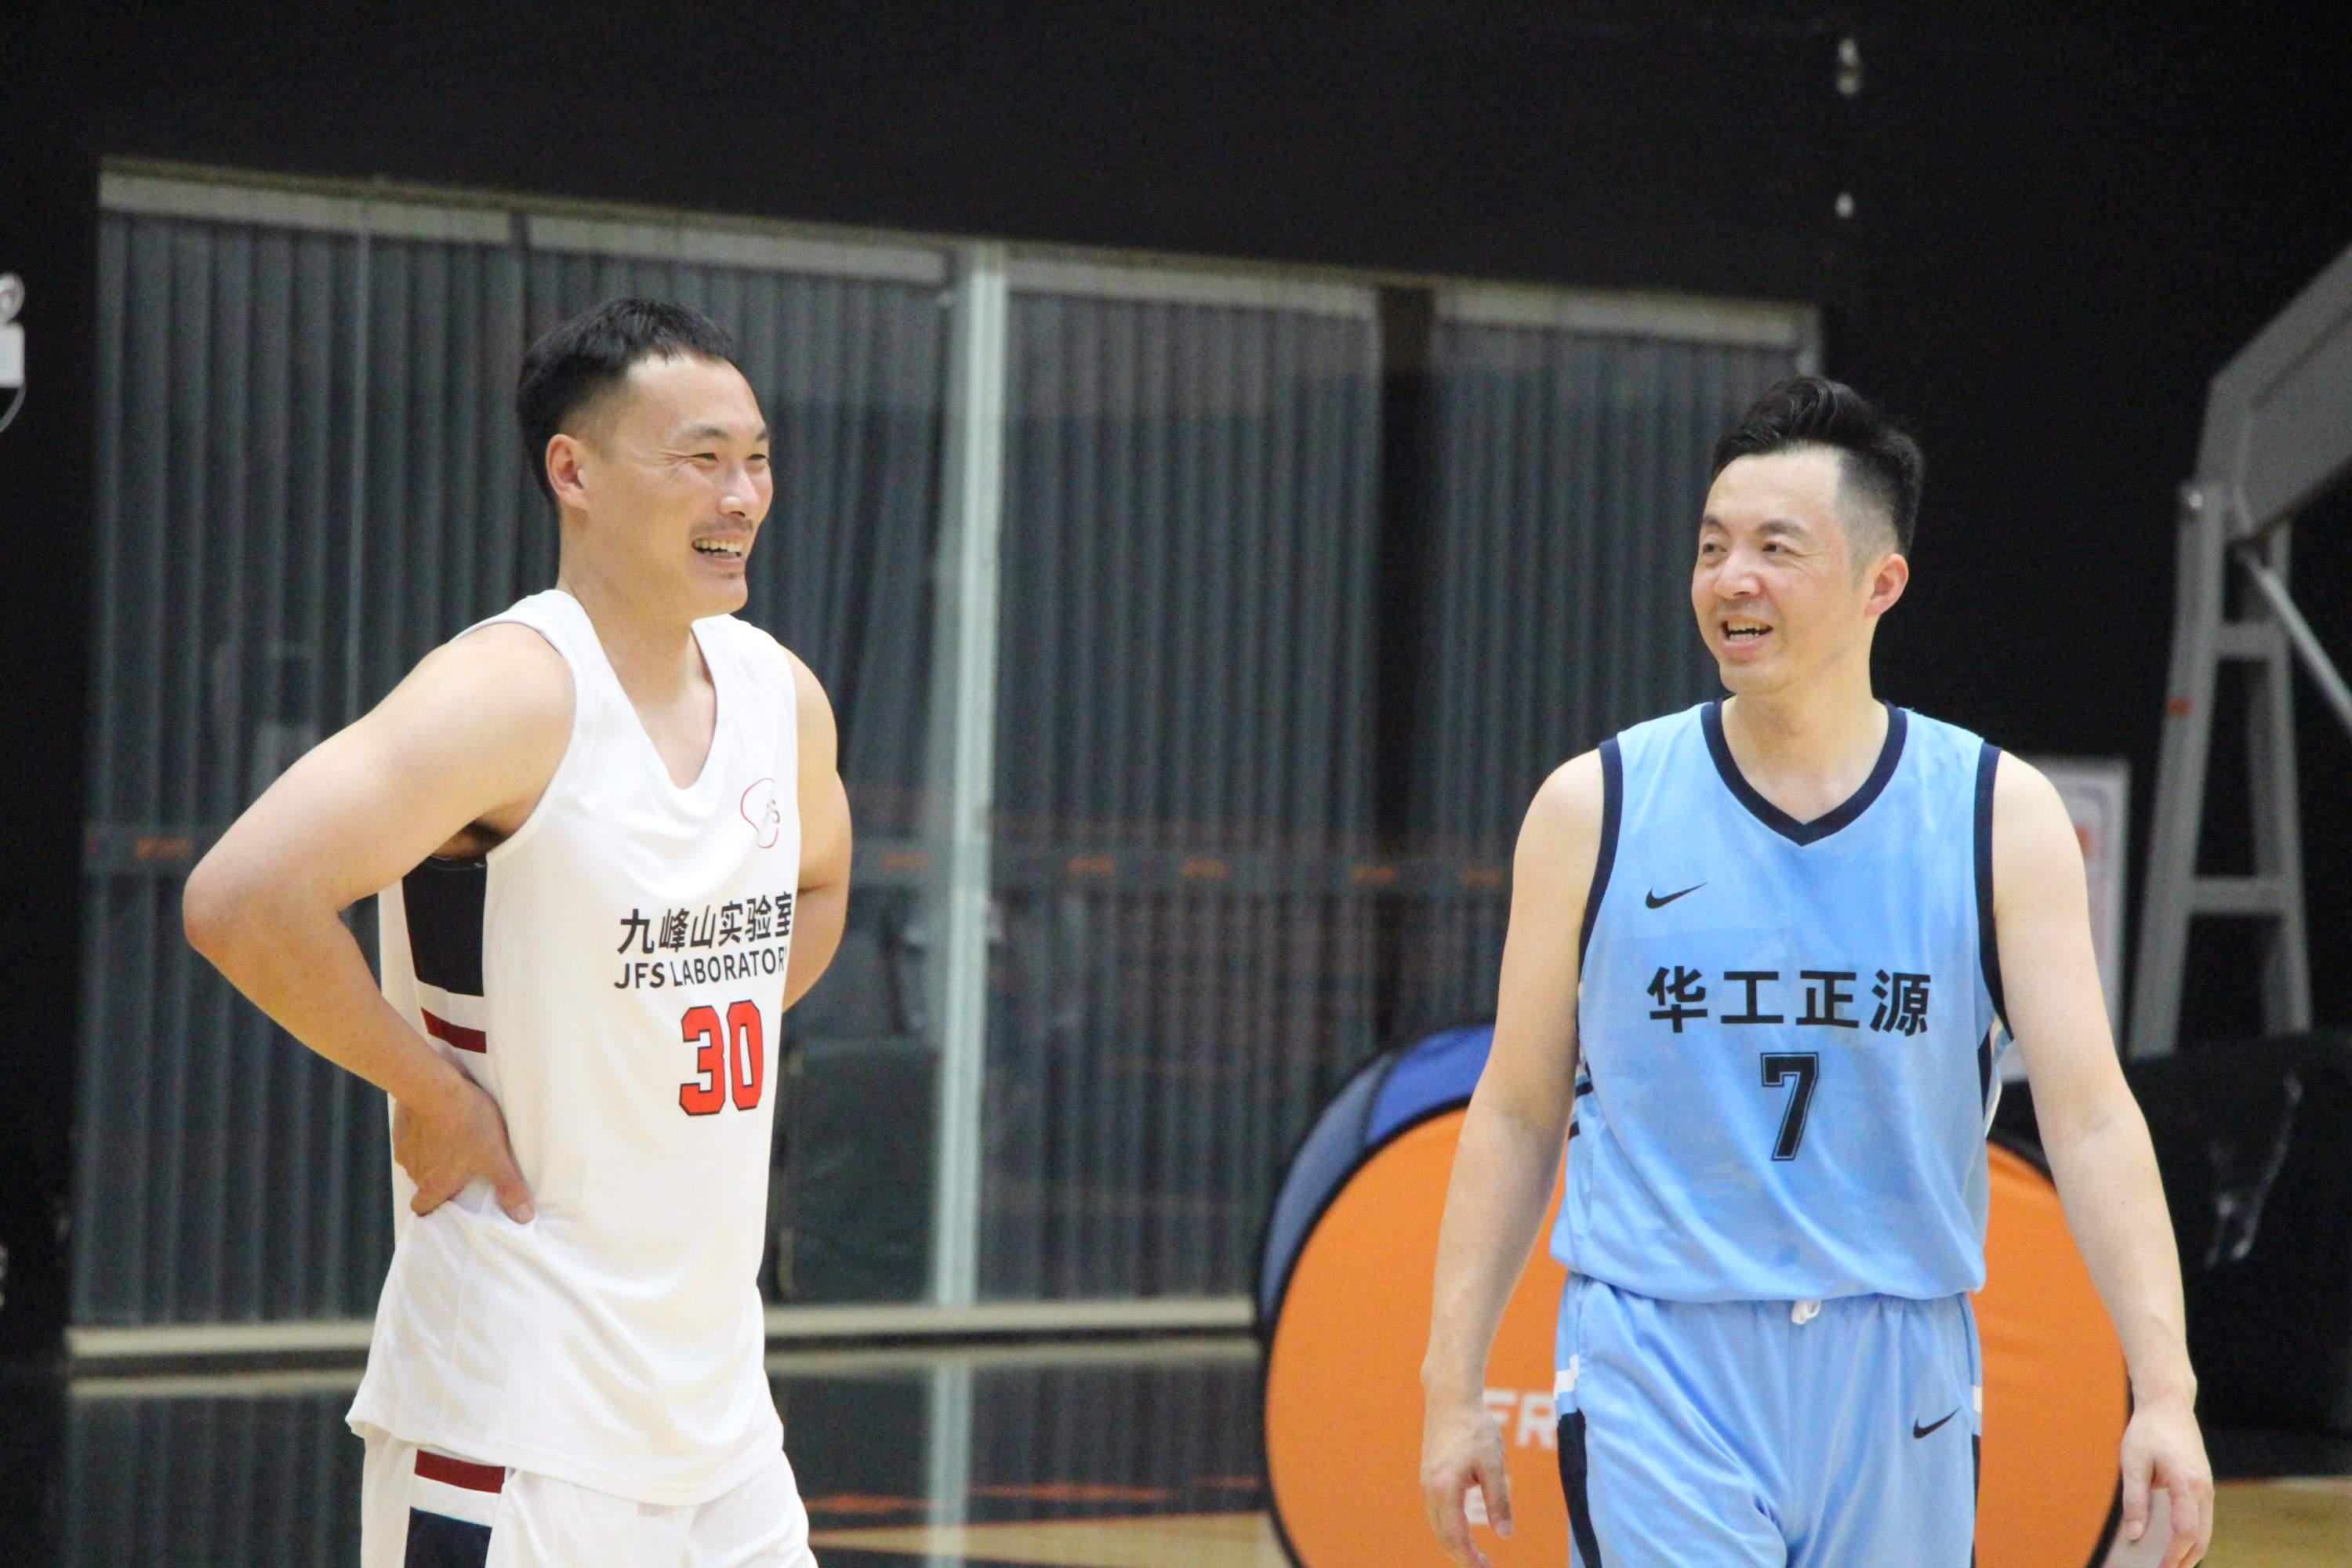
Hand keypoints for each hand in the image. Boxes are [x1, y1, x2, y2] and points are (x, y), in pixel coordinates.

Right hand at [392, 1064, 533, 1223]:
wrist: (434, 1087)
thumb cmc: (467, 1124)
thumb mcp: (495, 1157)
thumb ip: (508, 1187)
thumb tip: (524, 1218)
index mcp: (434, 1185)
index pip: (424, 1209)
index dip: (433, 1209)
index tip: (446, 1204)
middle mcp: (416, 1172)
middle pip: (423, 1186)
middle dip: (438, 1181)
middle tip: (457, 1169)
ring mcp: (405, 1150)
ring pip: (418, 1163)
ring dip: (432, 1156)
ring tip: (452, 1143)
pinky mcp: (402, 1129)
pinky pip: (412, 1140)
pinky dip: (423, 1137)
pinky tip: (439, 1125)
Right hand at [1421, 1393, 1511, 1567]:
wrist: (1450, 1398)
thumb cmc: (1475, 1428)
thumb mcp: (1493, 1465)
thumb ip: (1498, 1501)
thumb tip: (1505, 1535)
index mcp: (1444, 1489)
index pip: (1455, 1536)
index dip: (1470, 1558)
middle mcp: (1429, 1490)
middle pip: (1442, 1536)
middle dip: (1462, 1557)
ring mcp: (1426, 1482)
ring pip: (1437, 1525)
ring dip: (1455, 1544)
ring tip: (1476, 1556)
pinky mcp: (1428, 1476)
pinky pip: (1436, 1512)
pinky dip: (1449, 1529)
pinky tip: (1464, 1530)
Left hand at [2119, 1396, 2212, 1566]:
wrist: (2168, 1406)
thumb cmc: (2147, 1432)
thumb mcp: (2133, 1462)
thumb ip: (2134, 1500)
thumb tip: (2135, 1535)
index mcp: (2187, 1483)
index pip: (2186, 1531)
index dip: (2174, 1555)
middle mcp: (2203, 1489)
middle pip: (2200, 1537)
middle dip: (2184, 1560)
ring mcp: (2206, 1489)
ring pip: (2204, 1531)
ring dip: (2189, 1552)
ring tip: (2166, 1566)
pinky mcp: (2203, 1487)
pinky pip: (2200, 1519)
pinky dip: (2190, 1536)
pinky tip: (2170, 1546)